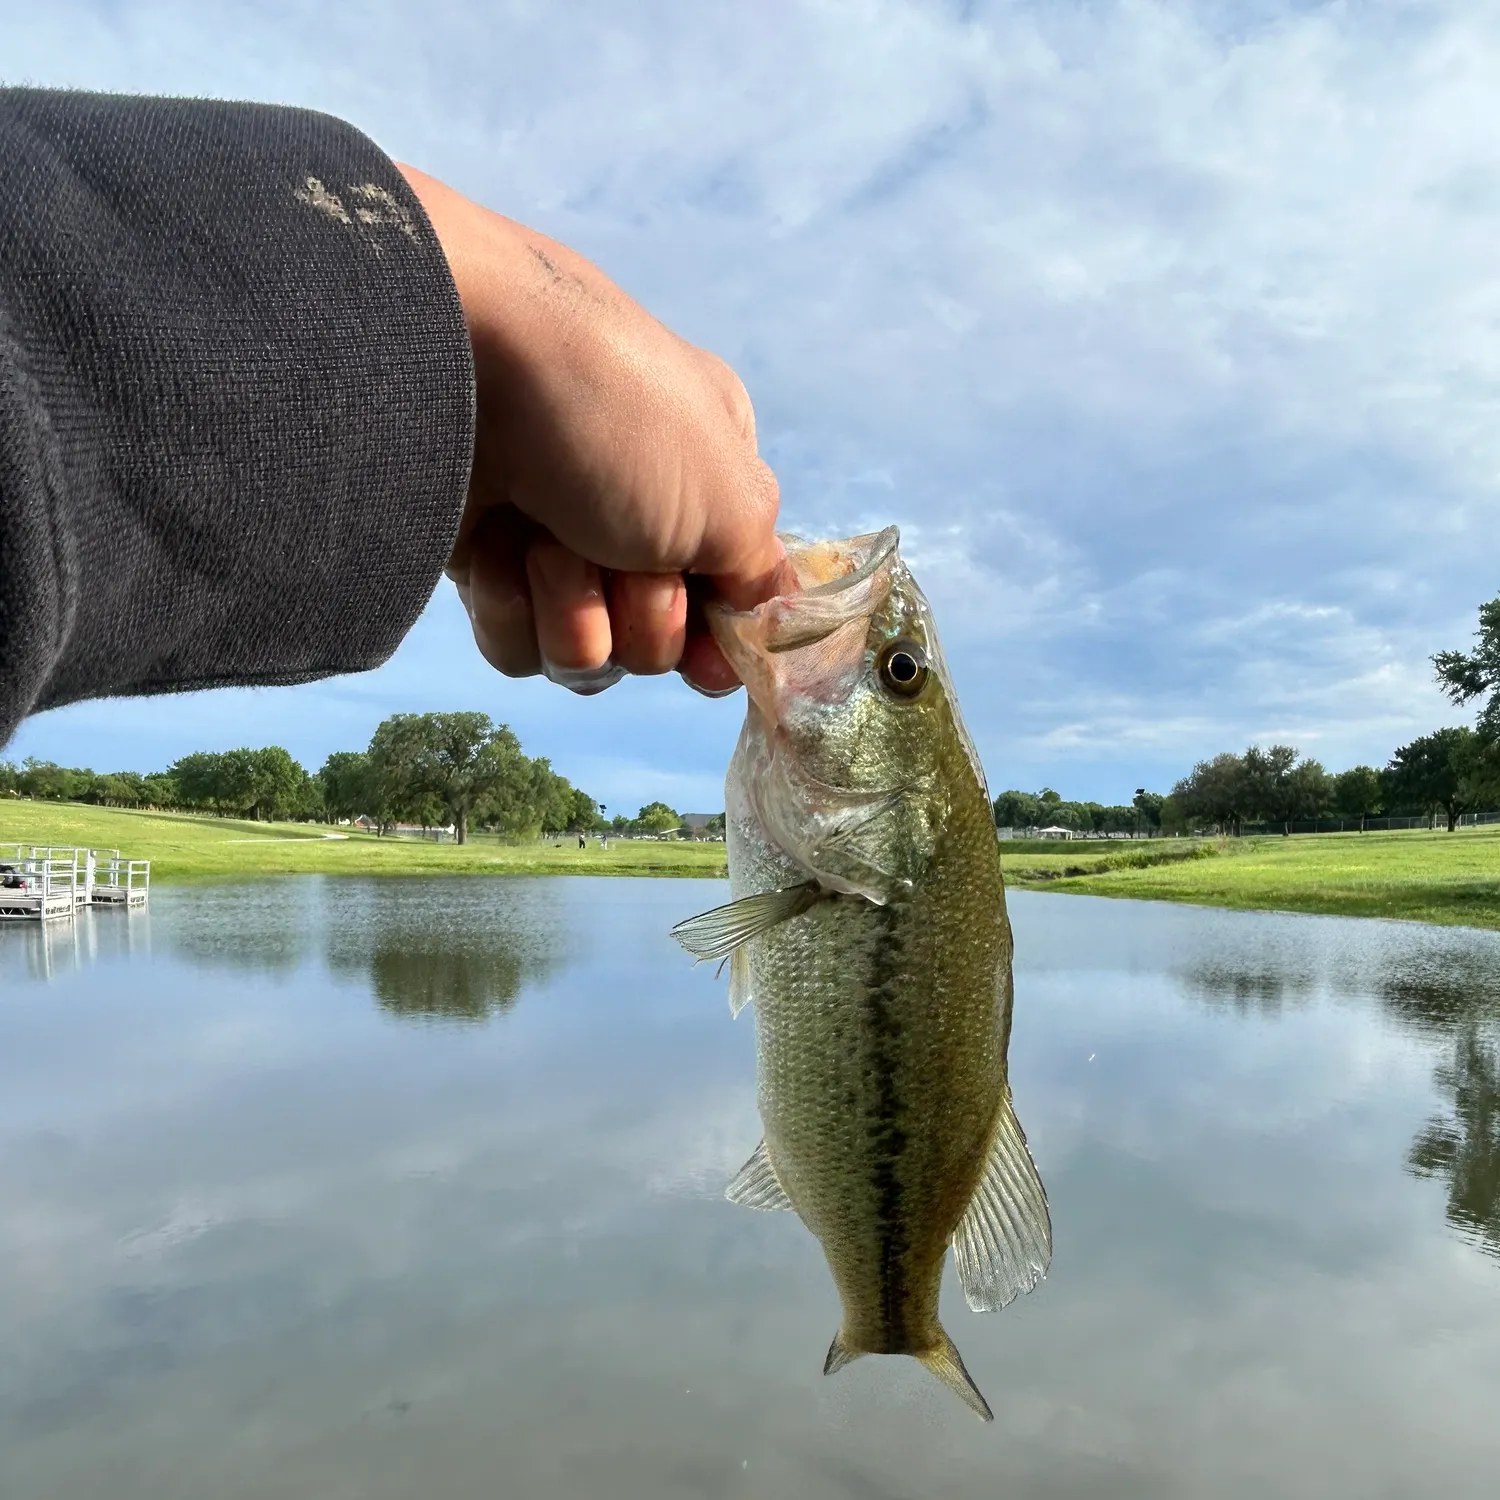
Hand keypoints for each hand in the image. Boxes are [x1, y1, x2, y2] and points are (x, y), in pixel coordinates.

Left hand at [398, 165, 786, 694]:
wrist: (461, 360)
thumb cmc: (618, 416)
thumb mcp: (733, 500)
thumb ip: (762, 580)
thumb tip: (762, 634)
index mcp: (711, 481)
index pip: (730, 600)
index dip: (716, 638)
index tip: (707, 662)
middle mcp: (638, 518)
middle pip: (659, 644)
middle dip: (642, 614)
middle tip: (620, 549)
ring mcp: (558, 544)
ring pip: (586, 657)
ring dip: (574, 609)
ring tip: (548, 535)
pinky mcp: (484, 567)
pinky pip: (516, 649)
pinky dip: (511, 607)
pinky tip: (498, 545)